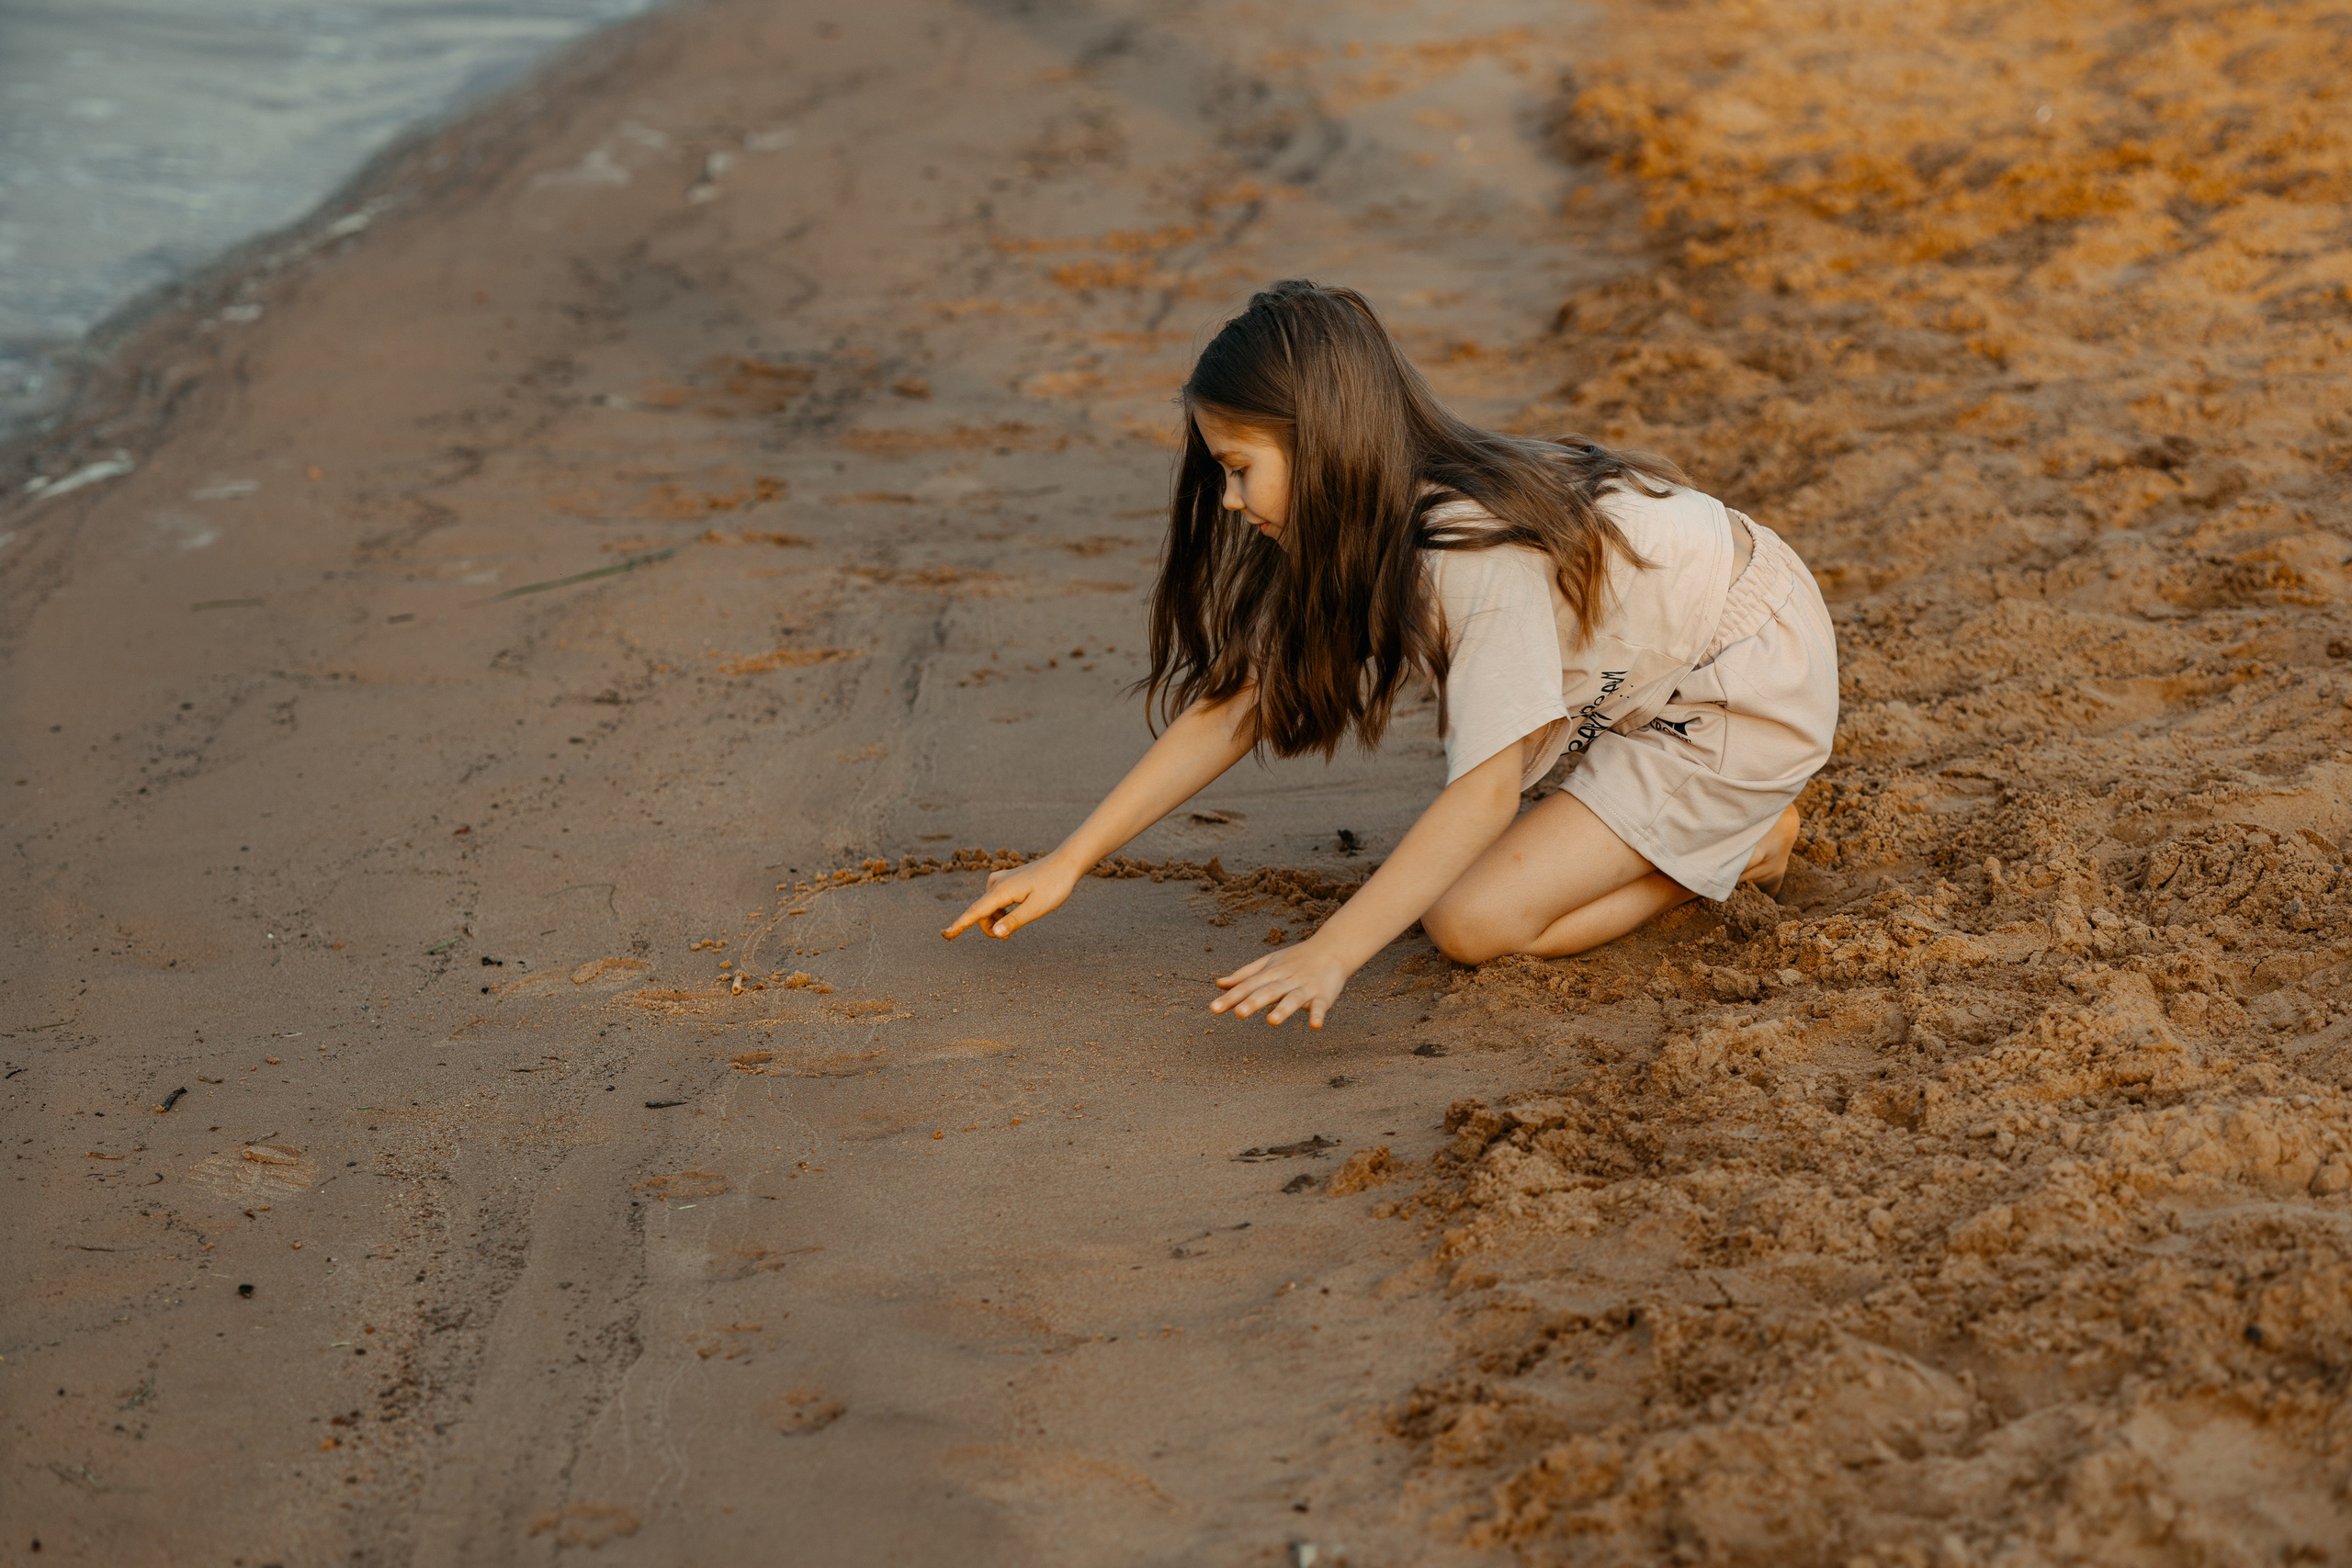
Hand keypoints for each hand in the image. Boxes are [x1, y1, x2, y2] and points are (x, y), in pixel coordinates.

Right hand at [942, 855, 1080, 940]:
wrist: (1065, 863)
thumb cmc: (1054, 886)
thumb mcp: (1036, 908)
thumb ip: (1014, 921)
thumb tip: (995, 933)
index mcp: (1001, 892)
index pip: (974, 913)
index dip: (959, 925)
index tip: (945, 934)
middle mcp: (996, 884)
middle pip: (981, 914)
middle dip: (989, 929)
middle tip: (1007, 939)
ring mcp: (1000, 881)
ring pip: (988, 909)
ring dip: (997, 921)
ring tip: (1018, 922)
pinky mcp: (1007, 881)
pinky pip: (995, 902)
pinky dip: (1001, 912)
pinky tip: (1017, 911)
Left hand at [1210, 937, 1353, 1027]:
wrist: (1332, 949)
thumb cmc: (1295, 959)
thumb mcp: (1268, 963)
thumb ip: (1244, 976)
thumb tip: (1219, 984)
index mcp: (1271, 974)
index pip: (1248, 986)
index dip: (1231, 997)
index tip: (1214, 1009)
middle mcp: (1286, 980)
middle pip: (1268, 992)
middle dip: (1254, 1002)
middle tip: (1239, 1013)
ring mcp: (1305, 987)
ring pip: (1293, 999)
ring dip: (1283, 1009)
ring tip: (1272, 1021)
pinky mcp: (1323, 995)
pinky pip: (1321, 1006)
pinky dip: (1318, 1014)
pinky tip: (1315, 1025)